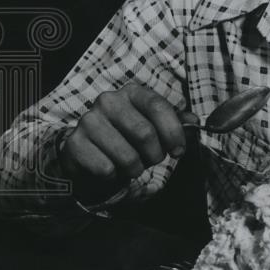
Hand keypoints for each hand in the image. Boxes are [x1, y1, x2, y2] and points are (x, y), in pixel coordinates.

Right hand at [58, 82, 195, 204]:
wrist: (87, 154)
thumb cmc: (126, 138)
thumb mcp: (152, 126)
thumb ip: (174, 123)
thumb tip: (194, 122)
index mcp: (131, 92)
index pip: (158, 106)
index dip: (173, 132)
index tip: (179, 151)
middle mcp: (108, 101)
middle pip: (144, 133)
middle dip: (154, 155)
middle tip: (151, 160)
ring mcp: (88, 121)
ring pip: (127, 156)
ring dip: (134, 169)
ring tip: (130, 166)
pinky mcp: (75, 144)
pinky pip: (106, 169)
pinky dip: (113, 176)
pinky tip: (109, 168)